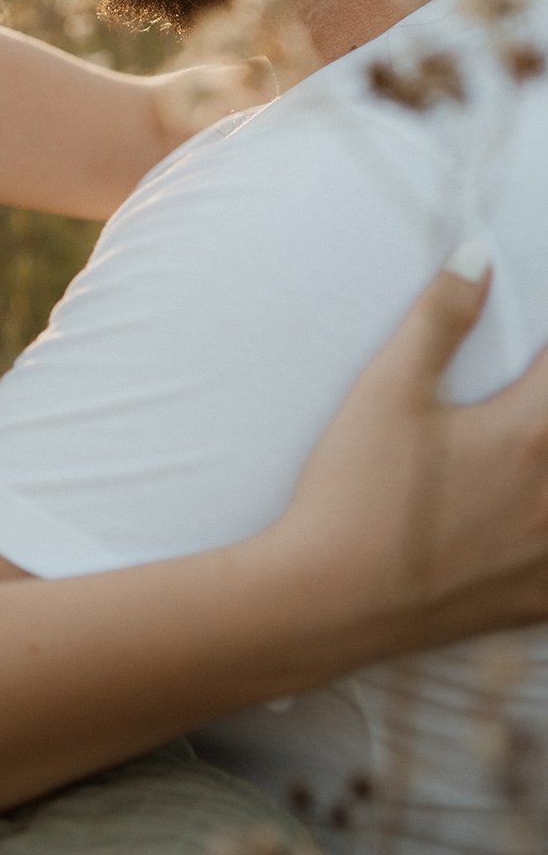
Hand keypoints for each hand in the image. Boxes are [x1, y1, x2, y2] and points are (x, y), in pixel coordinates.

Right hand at [291, 257, 547, 647]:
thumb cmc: (352, 493)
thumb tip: (478, 253)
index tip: (537, 356)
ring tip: (534, 458)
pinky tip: (535, 529)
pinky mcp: (538, 600)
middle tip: (528, 404)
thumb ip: (439, 319)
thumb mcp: (386, 393)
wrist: (328, 601)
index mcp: (529, 432)